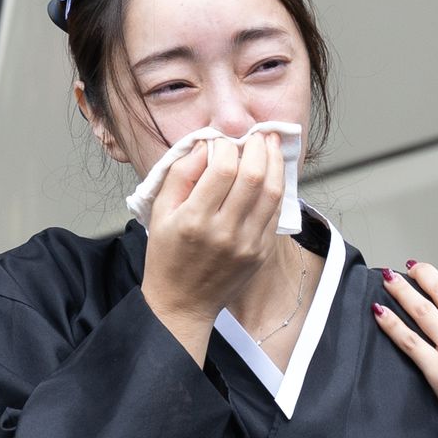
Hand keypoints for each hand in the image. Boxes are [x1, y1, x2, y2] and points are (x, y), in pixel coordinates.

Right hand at [141, 132, 283, 364]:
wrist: (183, 302)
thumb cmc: (167, 255)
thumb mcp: (160, 211)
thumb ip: (181, 174)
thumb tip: (205, 145)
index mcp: (195, 219)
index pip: (224, 169)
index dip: (227, 146)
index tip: (222, 141)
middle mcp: (225, 231)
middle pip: (254, 176)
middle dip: (258, 147)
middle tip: (256, 134)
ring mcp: (247, 244)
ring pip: (273, 192)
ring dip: (275, 162)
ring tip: (271, 144)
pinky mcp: (261, 252)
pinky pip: (276, 212)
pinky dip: (277, 187)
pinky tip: (272, 173)